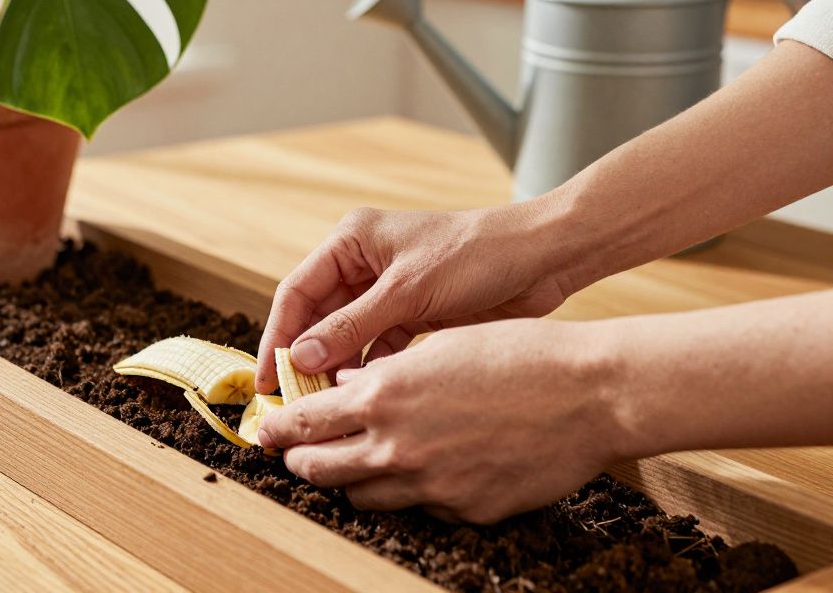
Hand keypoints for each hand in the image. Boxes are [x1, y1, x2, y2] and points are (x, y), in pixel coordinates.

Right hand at [256, 204, 577, 392]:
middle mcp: (363, 263)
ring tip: (323, 407)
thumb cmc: (476, 255)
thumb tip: (302, 360)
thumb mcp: (407, 291)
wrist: (542, 258)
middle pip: (316, 316)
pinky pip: (376, 346)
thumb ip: (352, 327)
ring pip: (345, 336)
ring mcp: (388, 290)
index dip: (279, 336)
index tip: (270, 378)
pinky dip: (368, 369)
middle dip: (303, 357)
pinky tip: (361, 395)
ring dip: (334, 368)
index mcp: (352, 241)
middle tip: (290, 402)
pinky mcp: (412, 313)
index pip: (297, 292)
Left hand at [257, 319, 623, 523]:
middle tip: (298, 456)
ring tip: (356, 465)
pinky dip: (412, 493)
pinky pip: (419, 509)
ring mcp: (430, 485)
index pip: (305, 422)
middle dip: (301, 462)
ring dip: (351, 481)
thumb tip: (345, 383)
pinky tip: (427, 471)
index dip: (279, 430)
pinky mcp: (464, 510)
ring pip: (361, 498)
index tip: (267, 433)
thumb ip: (384, 369)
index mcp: (384, 395)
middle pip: (318, 469)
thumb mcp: (439, 345)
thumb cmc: (519, 354)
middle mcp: (396, 444)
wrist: (591, 393)